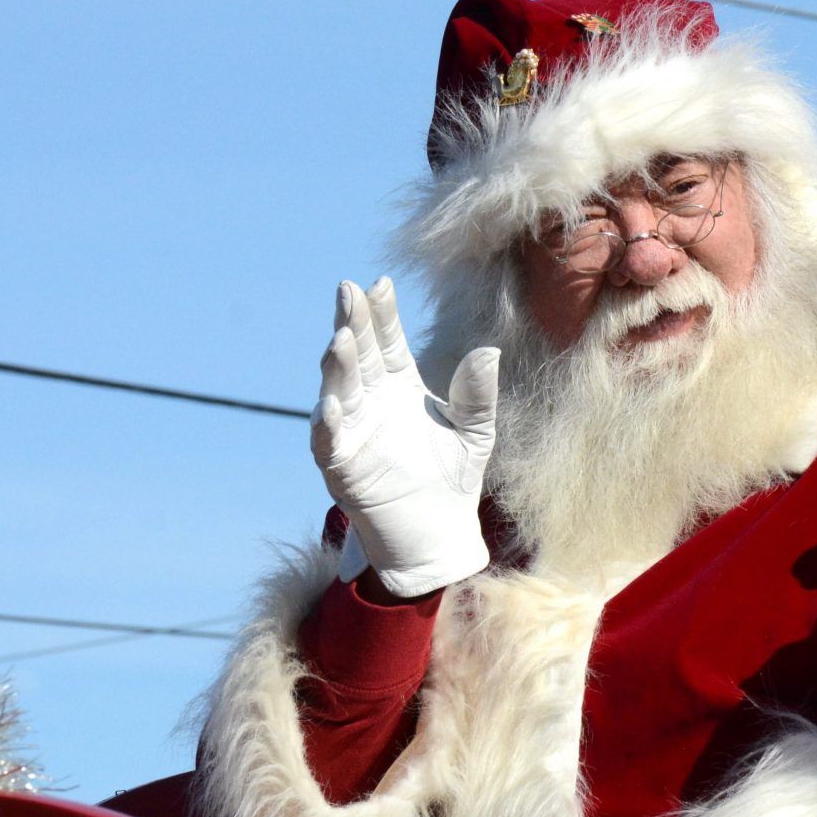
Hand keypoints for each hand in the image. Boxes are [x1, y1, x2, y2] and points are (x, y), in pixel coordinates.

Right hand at [310, 277, 498, 599]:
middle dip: (352, 324)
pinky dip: (327, 424)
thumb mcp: (476, 431)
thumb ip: (478, 394)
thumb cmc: (454, 479)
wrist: (441, 534)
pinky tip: (331, 404)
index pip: (387, 341)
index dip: (383, 313)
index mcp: (400, 387)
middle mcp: (371, 402)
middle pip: (358, 355)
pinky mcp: (341, 467)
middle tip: (348, 291)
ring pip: (339, 390)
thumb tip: (489, 350)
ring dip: (338, 365)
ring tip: (342, 339)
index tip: (382, 283)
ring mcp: (352, 431)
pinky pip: (329, 442)